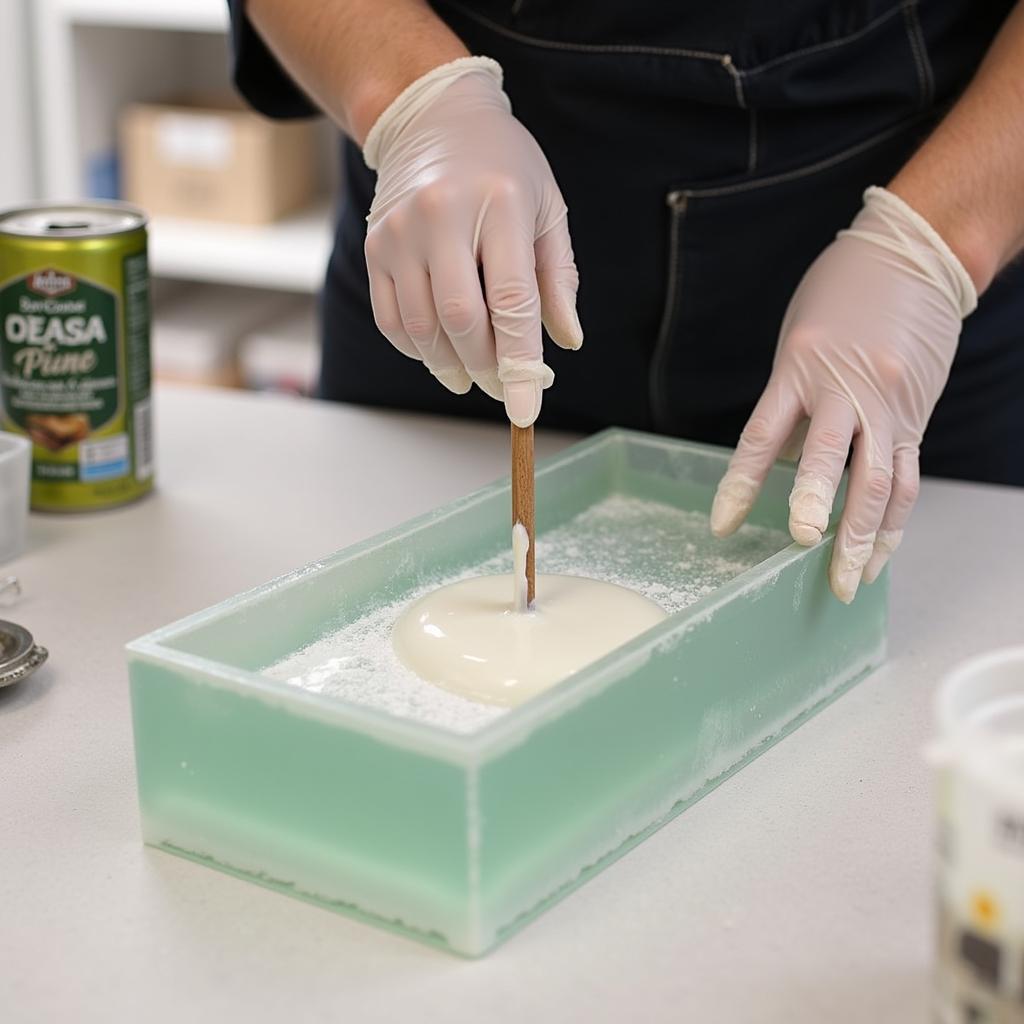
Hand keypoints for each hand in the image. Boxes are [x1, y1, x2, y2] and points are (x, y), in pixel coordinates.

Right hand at [363, 57, 581, 425]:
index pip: (511, 299)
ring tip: (473, 375)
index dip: (519, 361)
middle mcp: (442, 215)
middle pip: (461, 320)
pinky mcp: (373, 248)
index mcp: (500, 202)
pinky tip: (441, 354)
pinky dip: (417, 350)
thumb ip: (557, 278)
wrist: (432, 118)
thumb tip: (567, 342)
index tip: (525, 409)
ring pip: (422, 328)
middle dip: (486, 368)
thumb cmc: (503, 167)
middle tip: (502, 387)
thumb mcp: (547, 209)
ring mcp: (400, 232)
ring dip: (450, 366)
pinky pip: (392, 320)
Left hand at [710, 187, 976, 602]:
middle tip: (804, 546)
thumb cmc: (841, 295)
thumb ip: (788, 405)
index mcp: (800, 368)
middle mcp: (846, 390)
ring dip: (864, 536)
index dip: (741, 485)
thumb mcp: (797, 342)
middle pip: (831, 457)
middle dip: (817, 504)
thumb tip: (781, 466)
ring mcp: (887, 407)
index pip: (761, 438)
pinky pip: (907, 478)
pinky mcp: (915, 419)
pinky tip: (879, 554)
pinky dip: (893, 521)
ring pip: (879, 479)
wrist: (916, 257)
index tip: (723, 526)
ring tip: (848, 581)